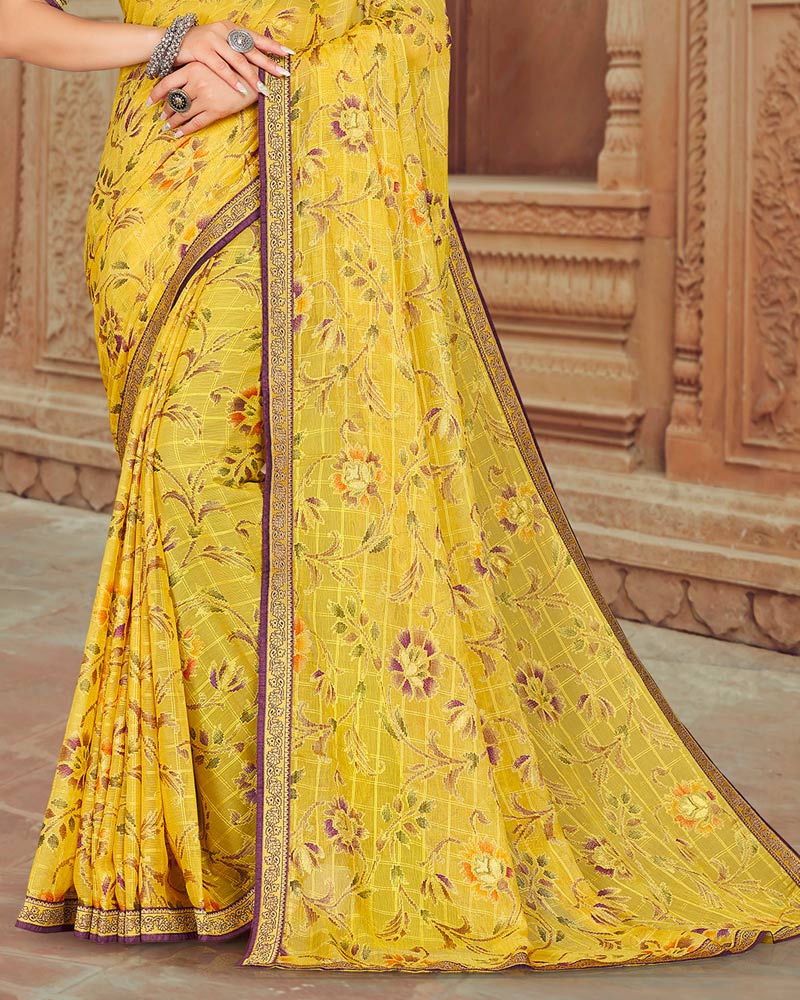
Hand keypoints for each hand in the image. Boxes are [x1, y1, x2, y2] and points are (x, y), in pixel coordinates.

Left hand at [150, 60, 256, 138]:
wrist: (255, 77)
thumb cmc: (232, 69)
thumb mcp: (210, 64)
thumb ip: (194, 71)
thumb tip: (177, 83)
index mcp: (193, 69)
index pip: (167, 83)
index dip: (155, 95)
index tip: (149, 102)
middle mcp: (197, 84)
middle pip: (174, 100)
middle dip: (166, 111)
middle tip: (161, 117)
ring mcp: (206, 99)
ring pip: (183, 113)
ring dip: (173, 121)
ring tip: (168, 126)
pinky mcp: (216, 111)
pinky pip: (196, 123)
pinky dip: (185, 129)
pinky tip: (179, 133)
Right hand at [173, 21, 291, 97]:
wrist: (171, 43)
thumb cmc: (199, 48)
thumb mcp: (219, 43)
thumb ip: (235, 49)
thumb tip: (258, 61)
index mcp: (230, 28)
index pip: (255, 37)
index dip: (272, 45)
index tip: (289, 54)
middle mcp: (224, 31)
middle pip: (251, 49)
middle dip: (268, 63)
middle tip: (283, 74)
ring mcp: (213, 40)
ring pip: (238, 60)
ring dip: (253, 76)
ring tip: (264, 89)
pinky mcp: (202, 51)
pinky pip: (221, 68)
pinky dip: (232, 80)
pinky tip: (242, 90)